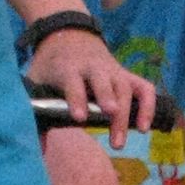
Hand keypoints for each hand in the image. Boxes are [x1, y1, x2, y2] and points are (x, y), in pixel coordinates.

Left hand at [28, 29, 154, 147]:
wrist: (69, 35)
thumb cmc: (52, 65)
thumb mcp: (37, 79)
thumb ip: (36, 110)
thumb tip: (39, 148)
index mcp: (67, 67)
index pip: (73, 82)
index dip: (77, 99)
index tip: (79, 118)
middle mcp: (93, 67)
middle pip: (104, 83)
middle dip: (109, 103)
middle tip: (111, 131)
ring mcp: (113, 70)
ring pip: (125, 88)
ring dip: (127, 115)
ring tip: (119, 142)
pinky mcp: (127, 74)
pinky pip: (144, 88)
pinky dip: (148, 107)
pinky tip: (143, 128)